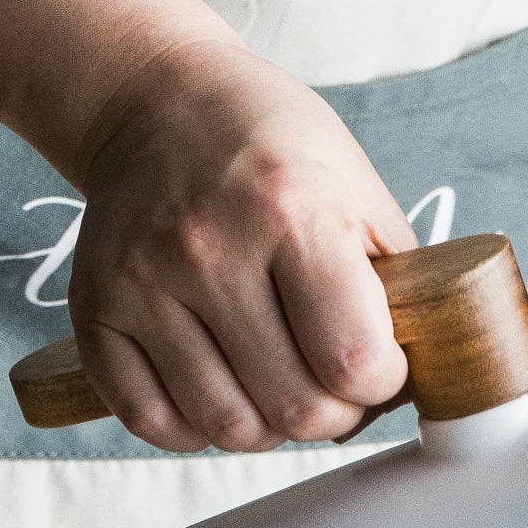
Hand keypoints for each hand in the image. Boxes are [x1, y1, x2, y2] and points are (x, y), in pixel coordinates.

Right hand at [65, 39, 415, 451]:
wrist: (155, 100)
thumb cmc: (273, 150)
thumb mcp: (359, 190)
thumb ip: (399, 284)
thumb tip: (433, 377)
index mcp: (290, 210)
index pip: (354, 360)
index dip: (382, 383)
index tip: (379, 364)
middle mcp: (207, 247)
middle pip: (295, 409)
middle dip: (334, 415)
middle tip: (334, 384)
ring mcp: (142, 281)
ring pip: (229, 427)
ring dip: (269, 427)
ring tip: (279, 384)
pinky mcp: (93, 310)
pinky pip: (153, 423)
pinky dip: (196, 428)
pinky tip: (221, 388)